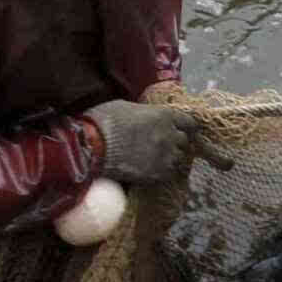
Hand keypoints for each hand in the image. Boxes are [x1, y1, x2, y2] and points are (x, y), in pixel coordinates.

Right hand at [86, 99, 200, 185]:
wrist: (92, 146)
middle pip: (184, 141)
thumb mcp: (126, 106)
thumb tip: (147, 116)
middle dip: (176, 142)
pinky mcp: (157, 174)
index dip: (185, 127)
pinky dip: (162, 172)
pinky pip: (168, 174)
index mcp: (165, 115)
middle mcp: (170, 135)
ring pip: (178, 159)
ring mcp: (165, 156)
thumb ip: (145, 113)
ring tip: (155, 159)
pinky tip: (150, 169)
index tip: (182, 130)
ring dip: (170, 158)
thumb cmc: (105, 121)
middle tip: (163, 145)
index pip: (189, 123)